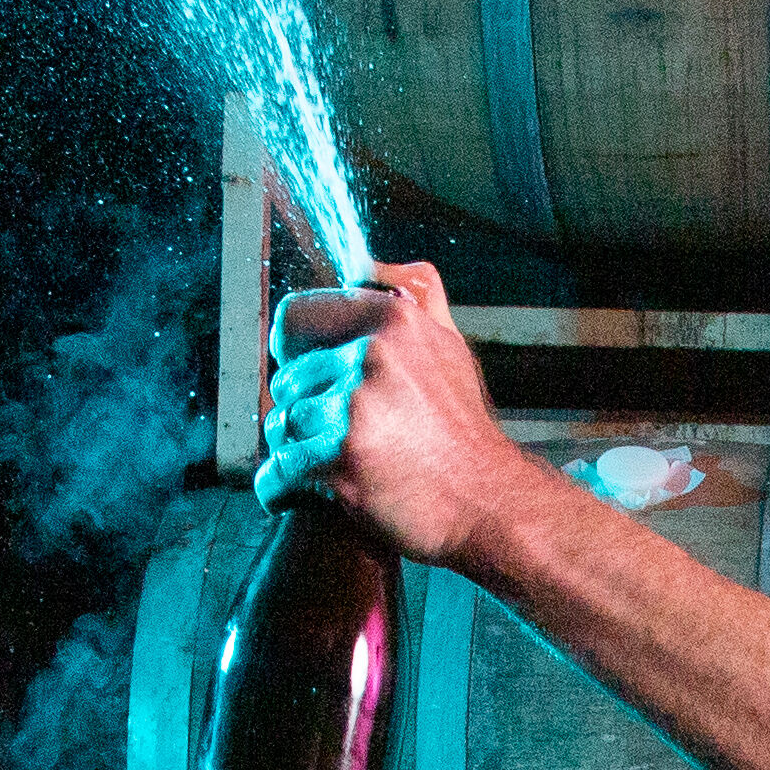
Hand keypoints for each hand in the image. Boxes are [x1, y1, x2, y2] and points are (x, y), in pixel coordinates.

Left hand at [259, 265, 543, 568]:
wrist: (489, 504)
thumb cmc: (466, 433)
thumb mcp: (451, 349)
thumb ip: (418, 297)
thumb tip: (380, 265)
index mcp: (393, 321)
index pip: (297, 316)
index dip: (290, 347)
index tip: (298, 368)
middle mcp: (372, 355)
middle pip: (288, 378)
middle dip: (300, 408)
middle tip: (327, 435)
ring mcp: (356, 406)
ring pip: (284, 423)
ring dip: (294, 449)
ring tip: (323, 466)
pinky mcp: (342, 458)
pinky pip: (280, 468)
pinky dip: (279, 488)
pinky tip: (295, 495)